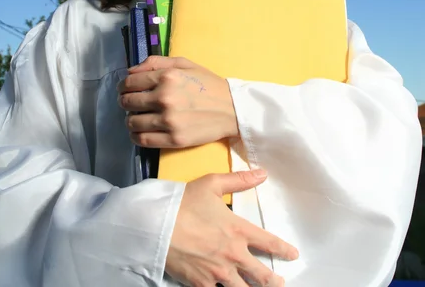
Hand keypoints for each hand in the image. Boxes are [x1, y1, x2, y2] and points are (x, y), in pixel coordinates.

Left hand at [118, 56, 238, 148]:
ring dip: (131, 120)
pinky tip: (141, 132)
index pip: (130, 83)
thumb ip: (156, 62)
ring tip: (139, 118)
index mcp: (167, 77)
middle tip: (132, 104)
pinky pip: (142, 140)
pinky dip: (136, 136)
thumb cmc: (208, 84)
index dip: (123, 87)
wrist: (233, 109)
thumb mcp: (185, 64)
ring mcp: (168, 120)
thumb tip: (130, 71)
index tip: (125, 90)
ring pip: (131, 123)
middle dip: (126, 102)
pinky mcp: (173, 140)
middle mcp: (164, 98)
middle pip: (127, 103)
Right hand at [166, 169, 297, 285]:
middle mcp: (233, 254)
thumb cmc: (184, 202)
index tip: (293, 254)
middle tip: (279, 283)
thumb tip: (263, 173)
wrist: (157, 224)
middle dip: (274, 281)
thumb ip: (239, 180)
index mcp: (238, 230)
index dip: (283, 249)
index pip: (268, 242)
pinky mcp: (201, 284)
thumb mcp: (212, 184)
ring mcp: (218, 272)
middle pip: (261, 274)